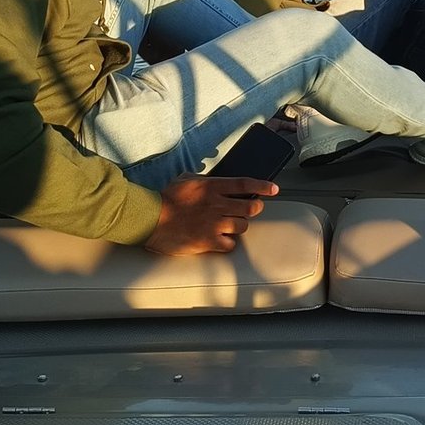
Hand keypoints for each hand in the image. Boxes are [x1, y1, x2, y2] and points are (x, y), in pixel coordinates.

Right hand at [145, 175, 279, 255]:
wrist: (150, 219)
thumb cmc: (165, 198)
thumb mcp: (186, 180)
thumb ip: (204, 180)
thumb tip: (215, 181)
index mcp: (212, 187)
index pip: (245, 184)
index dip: (263, 185)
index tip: (274, 189)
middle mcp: (217, 204)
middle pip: (250, 206)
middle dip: (254, 208)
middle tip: (250, 209)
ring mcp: (214, 224)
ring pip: (243, 225)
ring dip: (239, 225)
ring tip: (230, 225)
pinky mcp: (208, 241)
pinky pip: (230, 244)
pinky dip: (228, 243)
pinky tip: (220, 240)